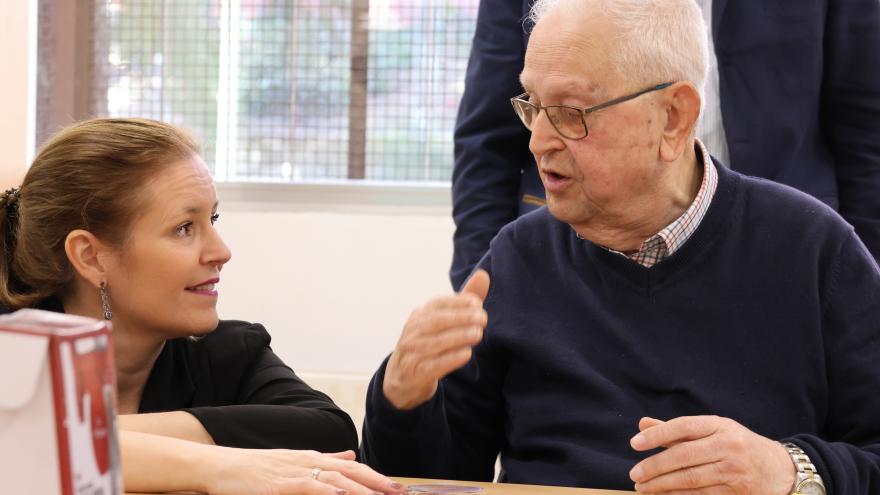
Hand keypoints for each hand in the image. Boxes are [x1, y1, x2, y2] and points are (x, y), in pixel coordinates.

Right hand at [203, 448, 404, 494]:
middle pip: (351, 472)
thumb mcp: (293, 461)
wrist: (219, 465)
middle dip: (378, 484)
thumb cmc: (254, 468)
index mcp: (312, 458)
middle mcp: (308, 462)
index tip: (397, 488)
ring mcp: (293, 472)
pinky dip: (327, 491)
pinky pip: (308, 488)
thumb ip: (324, 460)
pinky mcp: (278, 485)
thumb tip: (351, 455)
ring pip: (334, 480)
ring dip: (360, 490)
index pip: (352, 467)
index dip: (376, 477)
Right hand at [383, 269, 489, 409]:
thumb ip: (464, 300)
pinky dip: (450, 359)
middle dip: (461, 318)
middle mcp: (413, 331)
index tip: (477, 302)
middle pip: (436, 322)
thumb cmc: (428, 342)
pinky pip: (432, 365)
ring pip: (434, 343)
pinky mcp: (415, 373)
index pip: (437, 303)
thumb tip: (483, 274)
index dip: (457, 301)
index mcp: (420, 315)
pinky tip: (466, 353)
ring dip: (457, 337)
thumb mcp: (443, 321)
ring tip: (478, 334)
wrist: (402, 378)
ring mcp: (412, 352)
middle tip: (483, 319)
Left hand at [628, 416, 794, 493]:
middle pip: (684, 455)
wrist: (779, 469)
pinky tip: (663, 494)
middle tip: (635, 474)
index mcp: (719, 425)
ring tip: (643, 487)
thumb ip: (676, 430)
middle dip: (655, 466)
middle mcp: (728, 445)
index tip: (635, 443)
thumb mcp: (712, 430)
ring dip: (662, 484)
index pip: (683, 426)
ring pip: (691, 478)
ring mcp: (734, 469)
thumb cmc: (736, 445)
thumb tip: (643, 425)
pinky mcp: (737, 491)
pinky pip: (702, 494)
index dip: (657, 435)